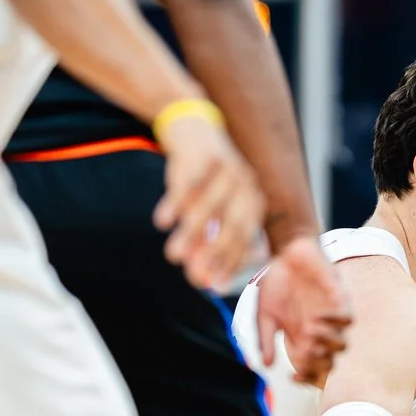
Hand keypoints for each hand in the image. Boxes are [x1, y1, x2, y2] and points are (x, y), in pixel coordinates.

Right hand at [152, 112, 263, 289]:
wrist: (194, 130)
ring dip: (190, 234)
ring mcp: (226, 167)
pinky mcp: (202, 154)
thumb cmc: (206, 179)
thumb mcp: (214, 209)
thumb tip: (209, 283)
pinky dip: (174, 204)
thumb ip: (212, 242)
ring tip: (172, 256)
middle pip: (232, 224)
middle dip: (213, 254)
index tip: (215, 286)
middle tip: (194, 277)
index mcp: (253, 200)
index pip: (246, 238)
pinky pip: (187, 184)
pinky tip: (162, 223)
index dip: (230, 263)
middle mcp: (246, 184)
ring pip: (208, 207)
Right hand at [252, 234, 351, 386]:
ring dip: (326, 344)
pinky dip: (334, 322)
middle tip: (304, 351)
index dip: (306, 379)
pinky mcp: (339, 299)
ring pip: (342, 345)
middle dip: (318, 364)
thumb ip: (265, 339)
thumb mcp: (264, 314)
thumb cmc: (275, 283)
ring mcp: (330, 318)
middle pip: (330, 364)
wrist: (286, 252)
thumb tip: (266, 366)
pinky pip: (347, 320)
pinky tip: (316, 315)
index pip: (311, 369)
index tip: (293, 378)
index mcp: (300, 340)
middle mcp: (318, 333)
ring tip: (308, 330)